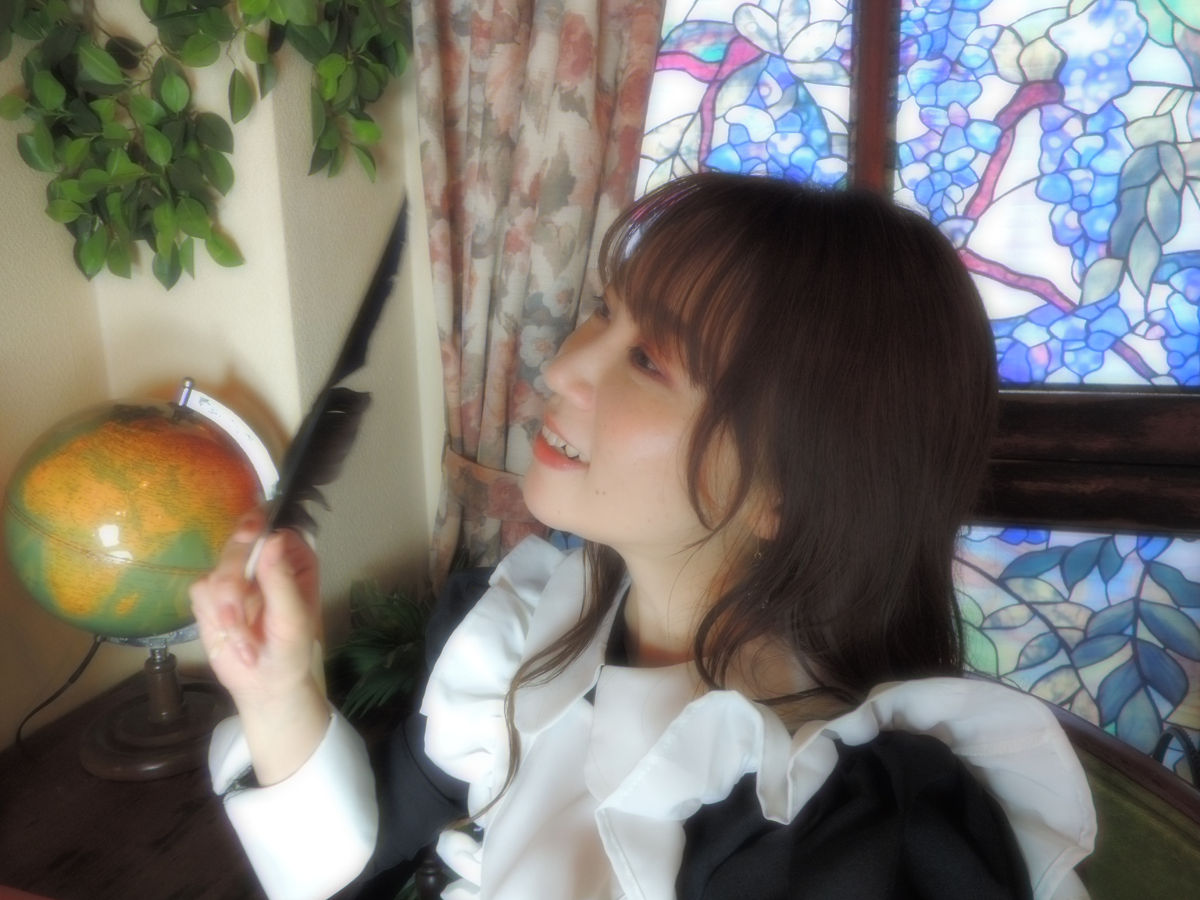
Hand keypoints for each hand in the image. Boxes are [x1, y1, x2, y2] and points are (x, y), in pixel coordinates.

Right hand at [191, 511, 320, 705]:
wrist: (264, 684)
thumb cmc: (290, 650)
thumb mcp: (293, 618)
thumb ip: (281, 580)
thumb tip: (273, 539)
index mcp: (291, 558)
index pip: (270, 529)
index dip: (256, 529)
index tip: (248, 536)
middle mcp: (263, 561)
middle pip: (237, 543)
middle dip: (234, 581)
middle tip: (235, 612)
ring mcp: (235, 576)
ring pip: (216, 569)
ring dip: (228, 609)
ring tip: (245, 640)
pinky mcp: (211, 595)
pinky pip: (200, 589)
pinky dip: (214, 616)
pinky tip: (233, 637)